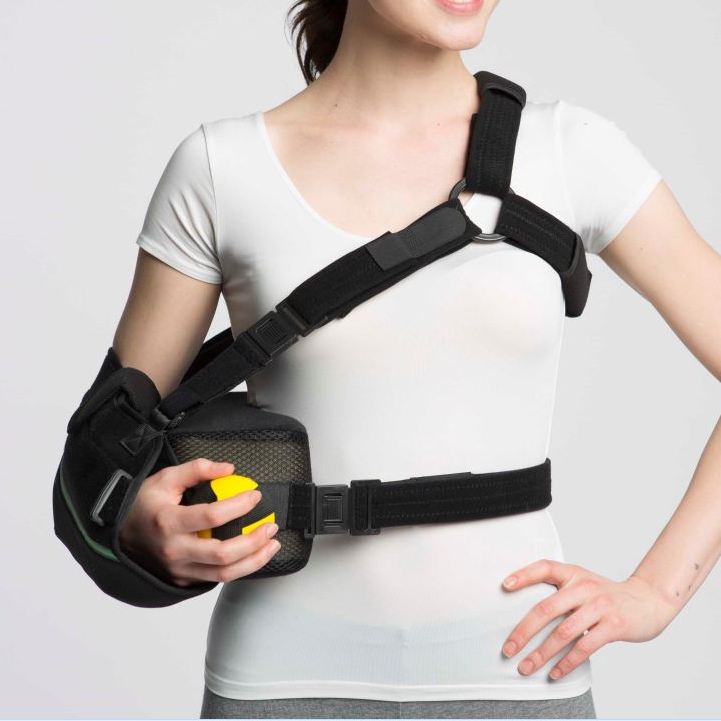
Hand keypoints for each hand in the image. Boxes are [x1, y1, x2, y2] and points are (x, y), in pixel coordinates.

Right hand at [118, 458, 281, 586]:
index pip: (211, 516)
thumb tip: (229, 469)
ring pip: (223, 574)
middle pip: (222, 554)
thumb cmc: (144, 504)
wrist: (119, 533)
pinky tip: (254, 556)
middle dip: (254, 541)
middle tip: (271, 526)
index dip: (238, 506)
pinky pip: (216, 579)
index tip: (255, 496)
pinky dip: (239, 570)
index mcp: (168, 522)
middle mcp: (173, 550)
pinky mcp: (182, 581)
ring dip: (254, 561)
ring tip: (272, 544)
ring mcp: (178, 570)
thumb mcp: (166, 478)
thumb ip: (198, 469)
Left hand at [499, 559, 678, 679]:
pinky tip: (555, 672)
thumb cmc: (608, 596)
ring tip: (527, 666)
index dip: (523, 575)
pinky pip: (584, 647)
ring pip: (563, 632)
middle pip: (546, 608)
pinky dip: (567, 662)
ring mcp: (600, 605)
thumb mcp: (584, 583)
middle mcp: (584, 586)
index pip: (544, 567)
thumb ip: (561, 592)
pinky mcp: (614, 625)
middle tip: (508, 649)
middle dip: (523, 631)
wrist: (649, 601)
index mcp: (573, 573)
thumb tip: (527, 616)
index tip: (504, 586)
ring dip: (541, 653)